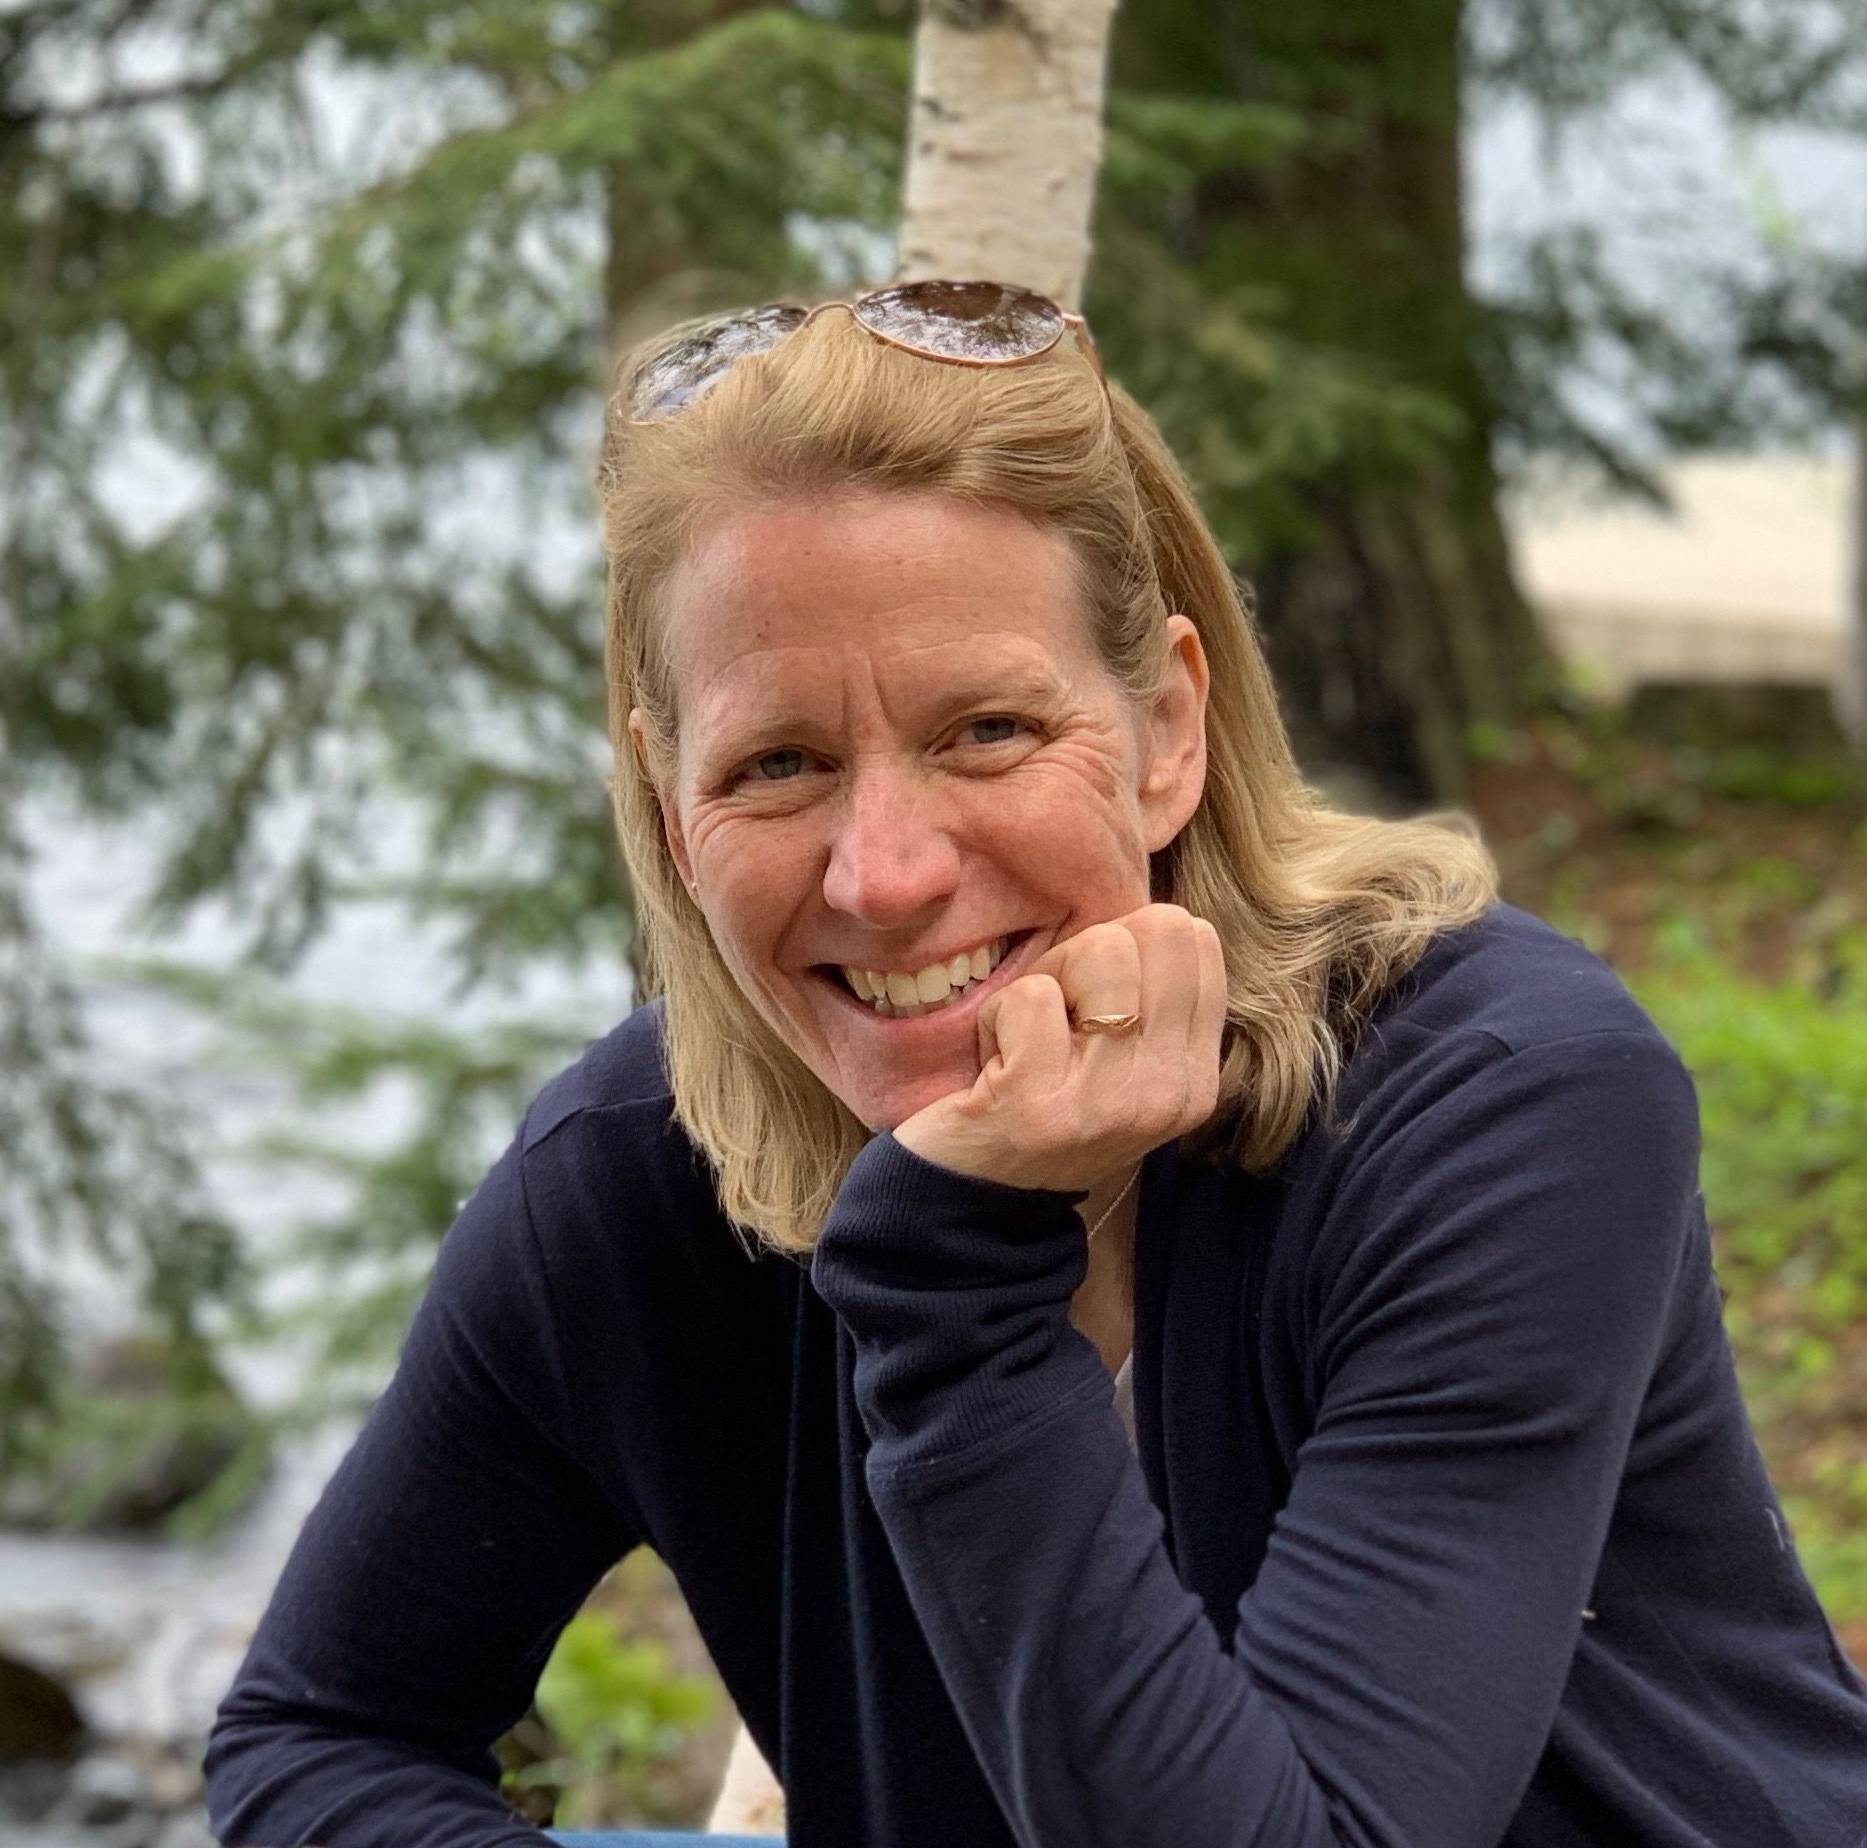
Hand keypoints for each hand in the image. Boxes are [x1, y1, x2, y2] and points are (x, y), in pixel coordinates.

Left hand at [892, 903, 1226, 1194]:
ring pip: (1101, 951)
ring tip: (1025, 1043)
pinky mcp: (1041, 1104)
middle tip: (1055, 1017)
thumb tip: (1159, 910)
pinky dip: (999, 1017)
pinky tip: (994, 1066)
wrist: (970, 1203)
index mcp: (1195, 1078)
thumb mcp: (1119, 1057)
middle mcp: (1167, 1094)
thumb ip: (1150, 992)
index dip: (1129, 946)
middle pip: (1156, 931)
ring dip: (1042, 983)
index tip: (1090, 1003)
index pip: (1195, 938)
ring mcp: (1108, 1103)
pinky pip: (1032, 996)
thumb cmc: (1040, 1101)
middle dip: (1088, 953)